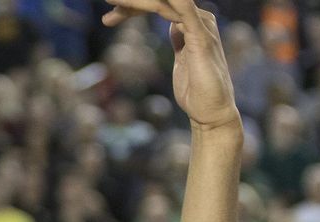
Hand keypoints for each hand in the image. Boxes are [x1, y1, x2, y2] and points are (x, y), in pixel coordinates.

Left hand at [102, 0, 239, 130]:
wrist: (211, 112)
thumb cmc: (196, 89)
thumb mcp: (182, 58)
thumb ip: (179, 40)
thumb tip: (175, 27)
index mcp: (191, 22)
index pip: (160, 5)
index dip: (134, 7)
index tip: (108, 17)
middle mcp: (199, 18)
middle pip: (161, 2)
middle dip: (131, 2)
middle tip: (107, 0)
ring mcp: (202, 26)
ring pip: (167, 2)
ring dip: (138, 1)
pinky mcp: (202, 38)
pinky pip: (184, 10)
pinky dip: (167, 3)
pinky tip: (149, 2)